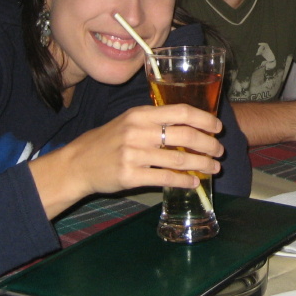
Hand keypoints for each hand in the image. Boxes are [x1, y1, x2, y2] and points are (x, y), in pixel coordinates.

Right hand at [30, 103, 222, 217]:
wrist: (77, 164)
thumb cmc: (107, 142)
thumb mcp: (128, 122)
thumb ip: (154, 122)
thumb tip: (190, 126)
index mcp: (140, 114)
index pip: (181, 112)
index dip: (204, 119)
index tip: (217, 127)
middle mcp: (138, 131)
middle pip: (185, 136)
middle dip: (208, 144)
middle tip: (219, 151)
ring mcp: (134, 154)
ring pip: (179, 160)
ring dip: (202, 164)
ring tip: (213, 168)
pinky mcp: (130, 176)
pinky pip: (165, 178)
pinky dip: (184, 181)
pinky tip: (193, 183)